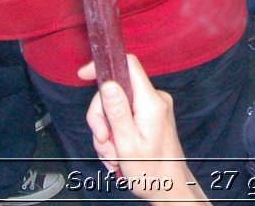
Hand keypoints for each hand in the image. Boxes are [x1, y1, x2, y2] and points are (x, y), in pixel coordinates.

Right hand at [81, 56, 198, 197]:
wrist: (170, 188)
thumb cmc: (152, 172)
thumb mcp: (127, 145)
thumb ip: (117, 112)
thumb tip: (107, 83)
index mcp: (151, 102)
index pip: (128, 65)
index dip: (104, 66)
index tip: (83, 75)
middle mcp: (153, 99)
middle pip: (114, 91)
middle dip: (101, 119)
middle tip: (104, 143)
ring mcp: (151, 108)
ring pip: (114, 108)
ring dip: (107, 133)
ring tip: (113, 155)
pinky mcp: (148, 116)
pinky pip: (123, 117)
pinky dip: (115, 136)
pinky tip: (117, 153)